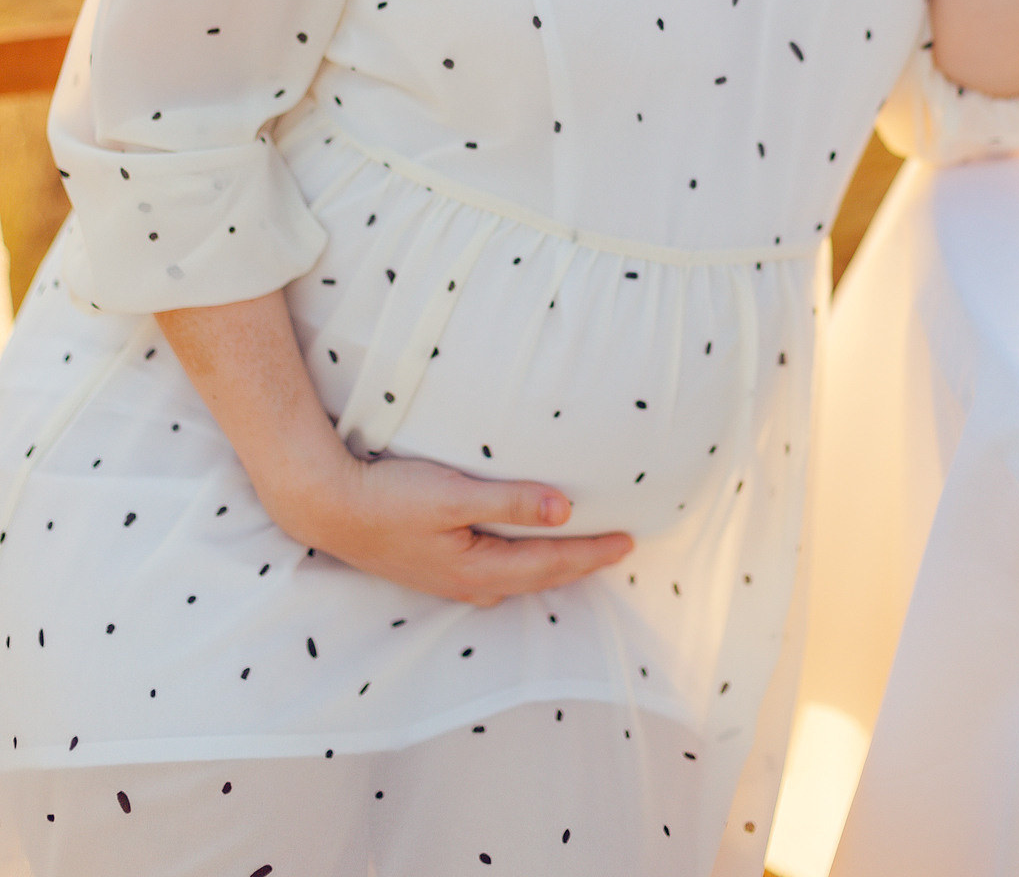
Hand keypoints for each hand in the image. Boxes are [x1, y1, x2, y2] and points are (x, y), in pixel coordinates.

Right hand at [155, 294, 632, 610]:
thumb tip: (565, 510)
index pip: (550, 564)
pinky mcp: (434, 567)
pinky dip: (522, 563)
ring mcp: (449, 579)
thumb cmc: (389, 496)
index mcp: (478, 570)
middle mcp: (468, 584)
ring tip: (582, 553)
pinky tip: (523, 553)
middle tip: (620, 550)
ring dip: (552, 567)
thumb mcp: (454, 495)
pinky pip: (495, 572)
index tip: (630, 541)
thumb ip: (512, 503)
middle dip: (580, 566)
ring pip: (517, 578)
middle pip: (539, 578)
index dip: (592, 553)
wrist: (327, 505)